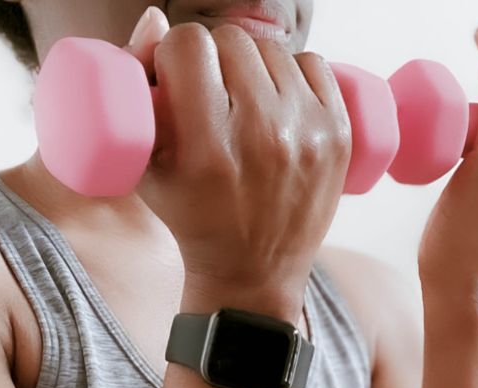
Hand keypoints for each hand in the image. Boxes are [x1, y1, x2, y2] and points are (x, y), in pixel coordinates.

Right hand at [124, 8, 351, 317]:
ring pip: (272, 48)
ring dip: (251, 63)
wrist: (254, 272)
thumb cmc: (192, 215)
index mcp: (208, 146)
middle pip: (232, 40)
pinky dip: (293, 73)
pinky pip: (314, 64)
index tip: (176, 77)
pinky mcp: (338, 135)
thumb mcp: (146, 166)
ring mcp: (308, 134)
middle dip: (212, 56)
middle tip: (209, 88)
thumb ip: (139, 90)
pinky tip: (278, 98)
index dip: (175, 53)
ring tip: (241, 97)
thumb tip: (156, 19)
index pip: (190, 45)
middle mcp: (263, 136)